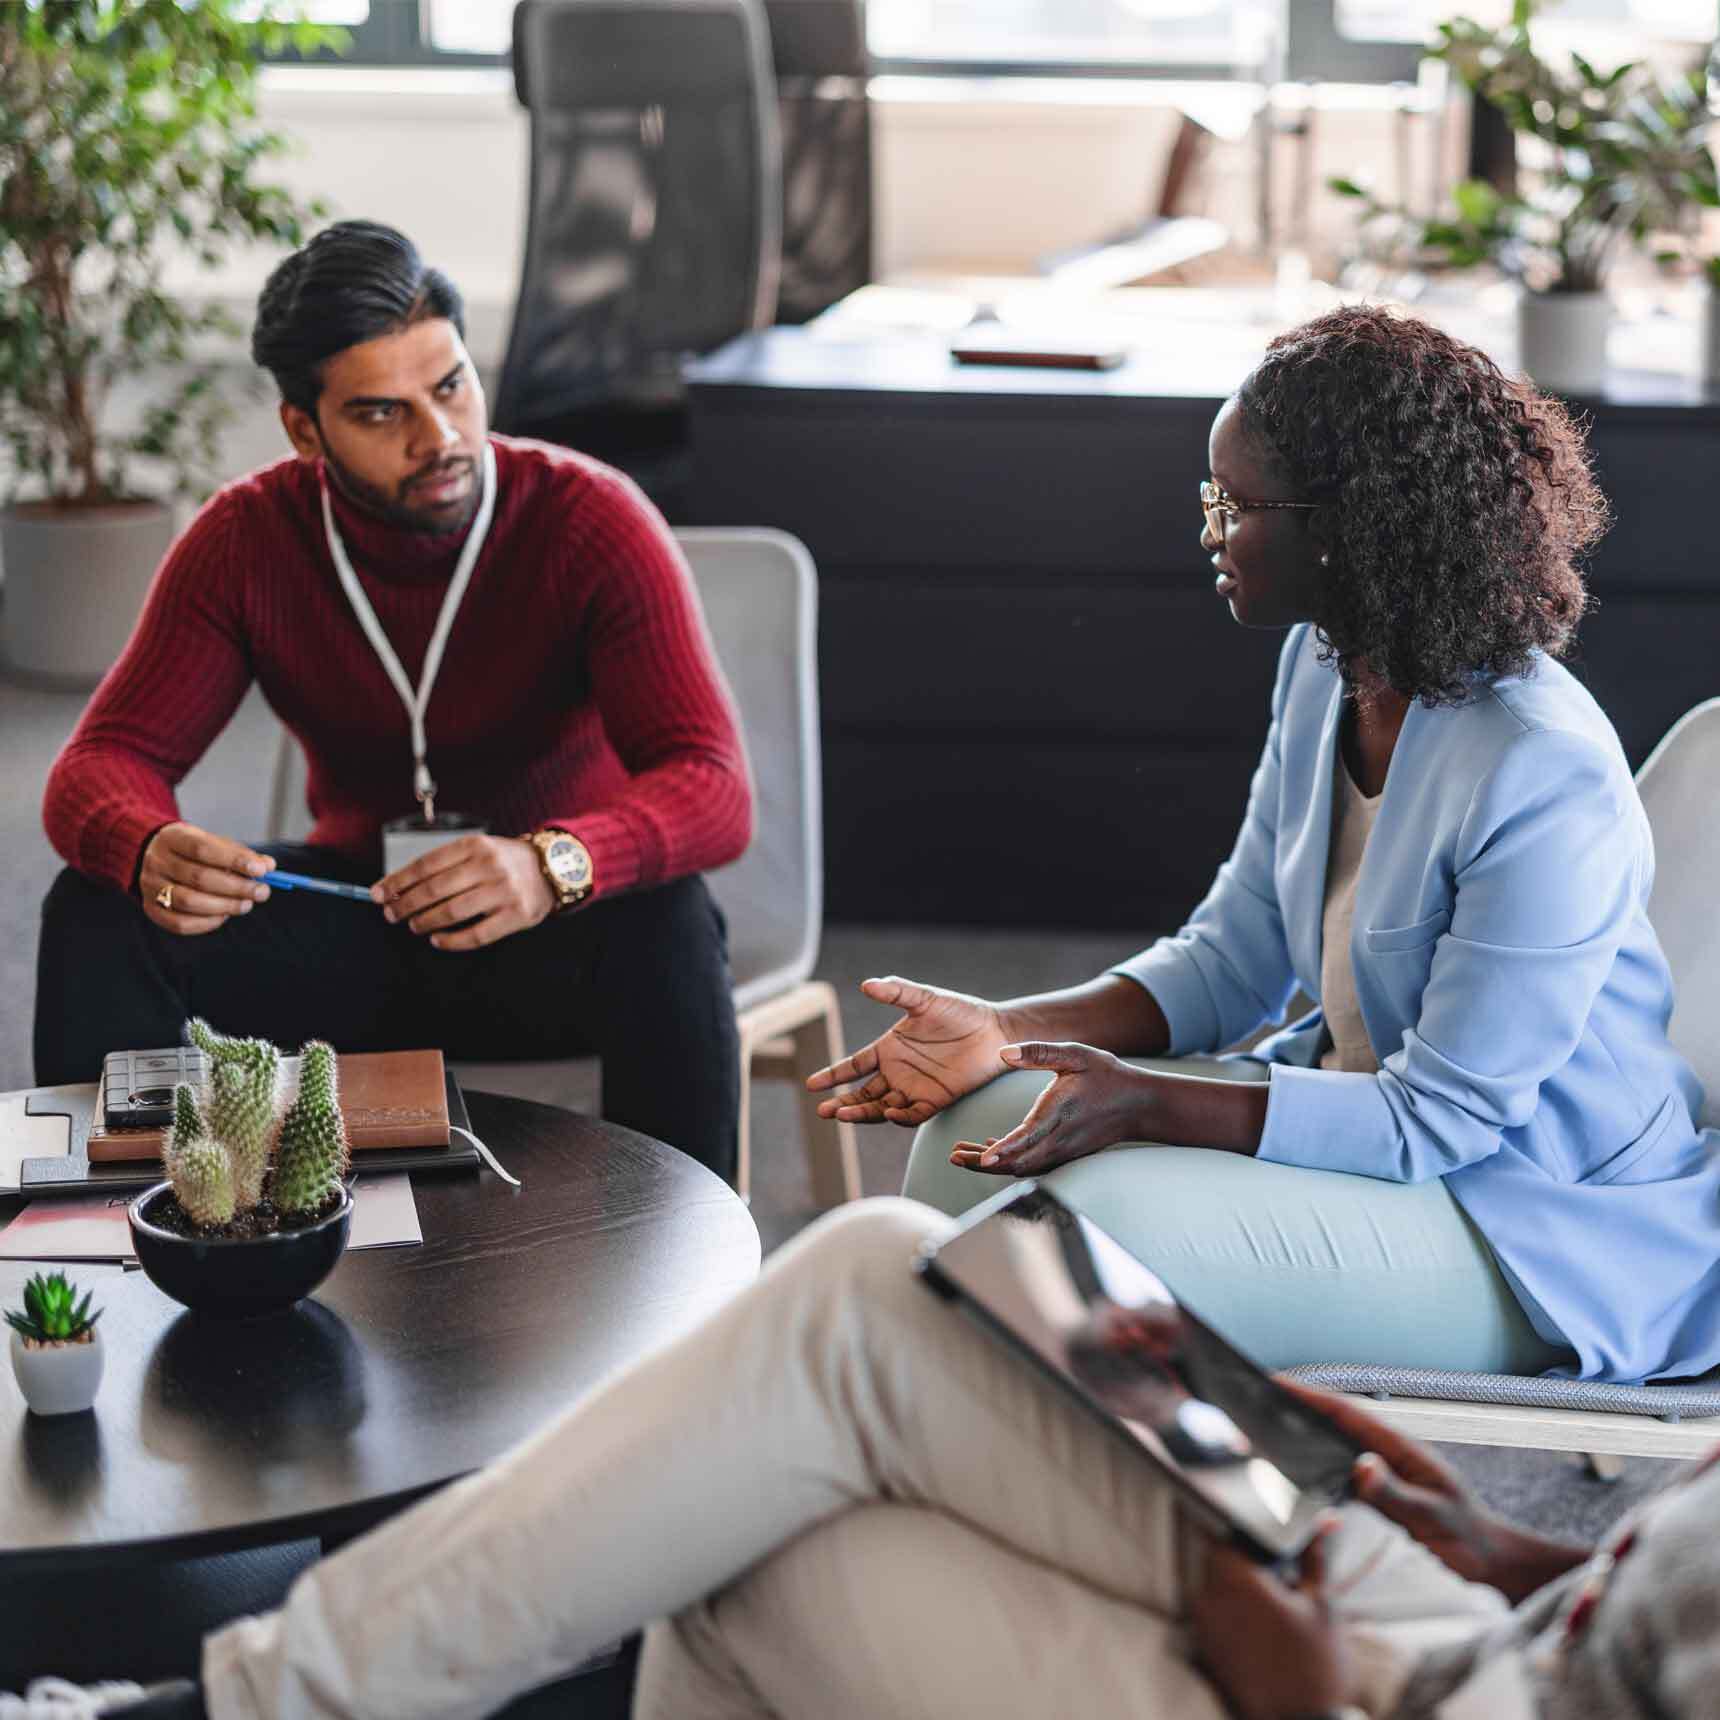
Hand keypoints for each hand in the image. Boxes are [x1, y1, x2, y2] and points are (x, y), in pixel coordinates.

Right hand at [138, 822, 274, 936]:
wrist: (156, 856)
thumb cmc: (194, 851)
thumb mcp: (215, 843)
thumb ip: (241, 854)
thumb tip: (268, 866)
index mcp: (172, 838)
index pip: (203, 848)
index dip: (234, 860)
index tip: (261, 870)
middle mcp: (156, 861)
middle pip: (198, 877)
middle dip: (236, 887)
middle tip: (262, 892)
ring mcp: (150, 886)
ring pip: (189, 902)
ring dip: (224, 906)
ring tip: (246, 904)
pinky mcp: (150, 908)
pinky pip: (180, 923)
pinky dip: (207, 922)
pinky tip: (224, 915)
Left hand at [373, 834, 554, 951]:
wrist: (552, 869)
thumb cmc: (505, 862)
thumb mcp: (478, 850)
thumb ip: (444, 864)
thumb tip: (397, 887)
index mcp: (475, 845)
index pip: (425, 865)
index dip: (398, 881)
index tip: (378, 894)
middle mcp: (490, 866)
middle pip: (434, 889)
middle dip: (405, 904)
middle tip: (391, 914)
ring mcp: (504, 891)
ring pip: (451, 912)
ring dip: (425, 922)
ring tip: (414, 926)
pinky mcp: (516, 915)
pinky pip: (476, 934)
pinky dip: (451, 941)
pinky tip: (438, 940)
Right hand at [805, 977, 1014, 1126]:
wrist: (995, 1031)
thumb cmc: (959, 1011)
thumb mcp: (924, 998)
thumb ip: (896, 991)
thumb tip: (866, 984)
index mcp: (889, 1049)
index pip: (853, 1067)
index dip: (833, 1075)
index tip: (812, 1084)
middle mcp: (897, 1072)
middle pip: (862, 1093)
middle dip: (842, 1102)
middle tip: (823, 1111)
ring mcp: (915, 1088)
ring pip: (881, 1108)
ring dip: (862, 1113)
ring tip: (843, 1114)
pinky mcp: (936, 1100)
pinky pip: (913, 1114)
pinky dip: (899, 1116)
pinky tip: (889, 1112)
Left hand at [948, 1042, 1149, 1176]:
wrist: (1139, 1104)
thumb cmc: (1107, 1075)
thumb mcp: (1075, 1054)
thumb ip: (1038, 1052)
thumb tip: (1003, 1052)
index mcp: (1058, 1113)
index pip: (1027, 1138)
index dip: (1003, 1150)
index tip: (981, 1156)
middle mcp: (1059, 1139)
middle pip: (1016, 1161)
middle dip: (982, 1162)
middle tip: (953, 1156)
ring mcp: (1062, 1151)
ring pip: (1021, 1167)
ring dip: (991, 1164)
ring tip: (962, 1155)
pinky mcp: (1065, 1154)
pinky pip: (1032, 1165)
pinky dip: (1010, 1162)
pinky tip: (993, 1150)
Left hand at [1189, 1523, 1354, 1719]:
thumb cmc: (1318, 1667)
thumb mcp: (1323, 1604)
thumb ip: (1315, 1556)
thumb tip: (1325, 1520)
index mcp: (1235, 1579)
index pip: (1227, 1532)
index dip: (1249, 1529)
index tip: (1268, 1533)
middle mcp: (1209, 1598)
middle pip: (1220, 1559)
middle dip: (1247, 1561)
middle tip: (1280, 1576)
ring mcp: (1203, 1626)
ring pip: (1216, 1587)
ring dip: (1240, 1588)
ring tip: (1275, 1607)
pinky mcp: (1204, 1649)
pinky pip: (1214, 1615)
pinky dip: (1233, 1613)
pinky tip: (1263, 1629)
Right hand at [1278, 1381, 1588, 1601]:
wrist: (1495, 1569)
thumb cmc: (1472, 1544)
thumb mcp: (1434, 1519)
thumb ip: (1397, 1494)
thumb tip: (1360, 1466)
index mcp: (1402, 1450)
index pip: (1348, 1413)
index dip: (1309, 1395)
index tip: (1273, 1381)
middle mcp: (1388, 1458)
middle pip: (1334, 1423)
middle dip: (1296, 1407)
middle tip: (1254, 1399)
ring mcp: (1383, 1477)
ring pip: (1334, 1448)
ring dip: (1302, 1435)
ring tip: (1263, 1428)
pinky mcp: (1379, 1499)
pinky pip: (1338, 1475)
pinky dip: (1313, 1467)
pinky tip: (1292, 1474)